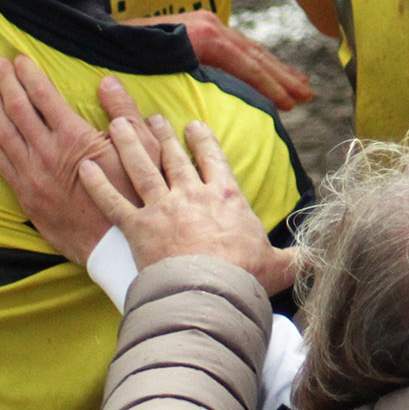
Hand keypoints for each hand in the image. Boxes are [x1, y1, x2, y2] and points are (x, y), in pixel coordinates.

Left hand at [0, 57, 149, 263]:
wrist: (115, 244)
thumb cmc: (136, 195)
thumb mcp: (143, 150)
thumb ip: (124, 113)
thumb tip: (106, 82)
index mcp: (75, 138)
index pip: (44, 97)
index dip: (30, 75)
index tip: (19, 58)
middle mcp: (46, 154)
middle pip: (17, 110)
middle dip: (6, 83)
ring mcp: (32, 176)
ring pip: (4, 134)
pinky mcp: (25, 195)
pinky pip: (0, 163)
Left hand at [81, 113, 298, 295]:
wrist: (210, 293)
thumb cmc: (245, 277)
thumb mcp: (281, 266)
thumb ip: (298, 259)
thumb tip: (322, 259)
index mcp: (226, 197)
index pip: (213, 159)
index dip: (202, 140)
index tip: (192, 125)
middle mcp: (192, 194)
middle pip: (173, 156)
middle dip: (161, 133)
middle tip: (150, 117)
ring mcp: (163, 208)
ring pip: (142, 167)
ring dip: (128, 143)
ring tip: (117, 123)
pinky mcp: (137, 228)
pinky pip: (112, 201)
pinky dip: (97, 184)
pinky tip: (86, 167)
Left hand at [133, 9, 313, 109]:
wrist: (95, 28)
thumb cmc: (119, 58)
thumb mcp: (155, 72)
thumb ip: (190, 82)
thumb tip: (222, 103)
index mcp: (202, 37)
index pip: (247, 64)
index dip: (271, 86)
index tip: (292, 104)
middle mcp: (209, 25)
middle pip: (255, 55)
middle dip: (283, 77)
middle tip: (308, 96)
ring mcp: (206, 23)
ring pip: (250, 49)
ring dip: (276, 69)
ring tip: (300, 86)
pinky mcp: (201, 26)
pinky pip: (239, 45)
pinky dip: (258, 60)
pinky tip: (271, 71)